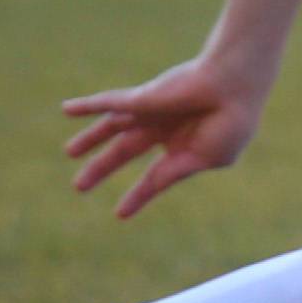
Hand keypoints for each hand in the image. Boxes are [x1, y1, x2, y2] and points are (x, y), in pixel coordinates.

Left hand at [62, 55, 270, 219]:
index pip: (153, 176)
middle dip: (102, 167)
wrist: (234, 88)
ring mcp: (150, 112)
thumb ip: (175, 172)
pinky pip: (109, 102)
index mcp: (183, 147)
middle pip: (124, 150)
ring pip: (112, 127)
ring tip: (69, 153)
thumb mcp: (206, 158)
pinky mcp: (141, 99)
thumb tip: (154, 184)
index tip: (119, 214)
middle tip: (78, 186)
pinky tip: (67, 110)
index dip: (138, 195)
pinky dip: (87, 106)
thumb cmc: (230, 122)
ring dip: (90, 139)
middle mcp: (162, 129)